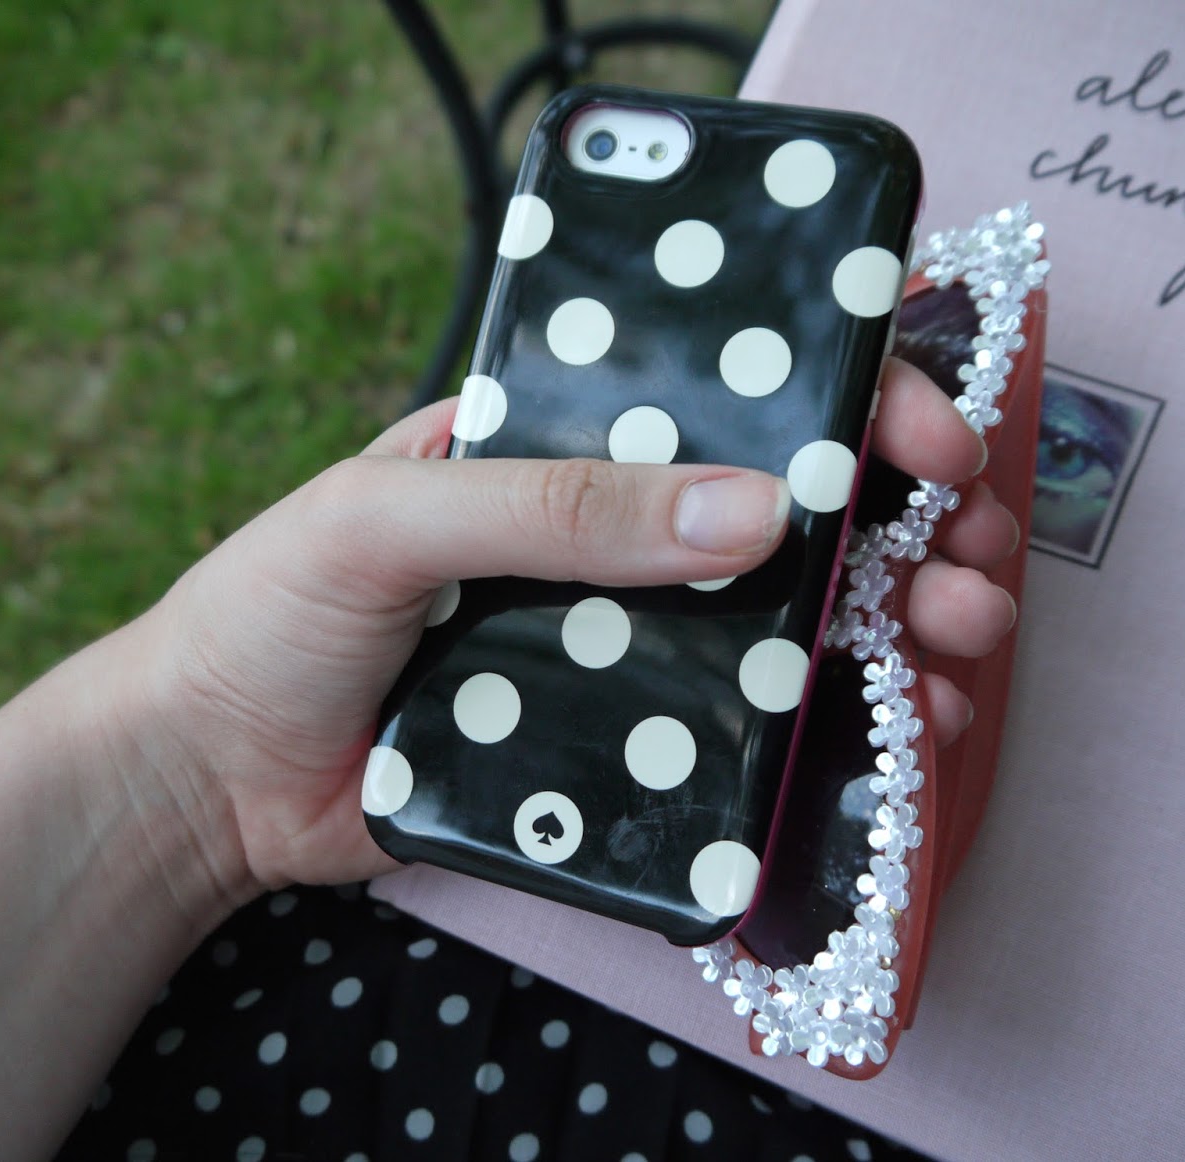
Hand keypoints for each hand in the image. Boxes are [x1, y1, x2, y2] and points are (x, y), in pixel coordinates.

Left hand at [130, 358, 1020, 899]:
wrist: (204, 782)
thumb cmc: (268, 613)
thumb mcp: (389, 520)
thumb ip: (560, 507)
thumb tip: (754, 509)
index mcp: (567, 441)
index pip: (732, 392)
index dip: (851, 400)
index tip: (928, 444)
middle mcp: (617, 536)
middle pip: (800, 512)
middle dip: (913, 526)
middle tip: (979, 561)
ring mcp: (631, 643)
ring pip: (800, 625)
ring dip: (905, 627)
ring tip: (964, 649)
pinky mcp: (626, 745)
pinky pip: (753, 735)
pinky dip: (844, 734)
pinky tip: (908, 736)